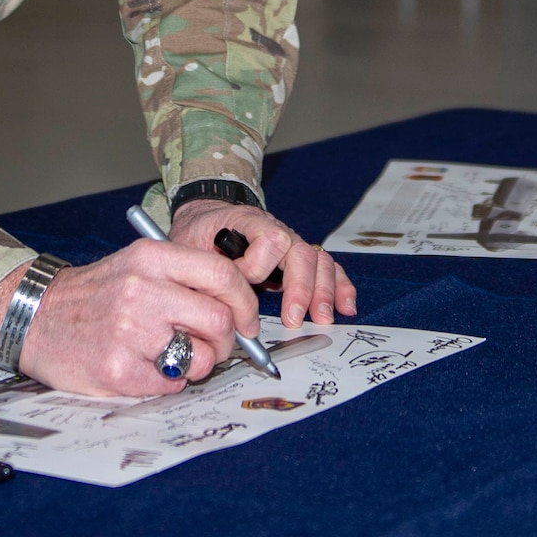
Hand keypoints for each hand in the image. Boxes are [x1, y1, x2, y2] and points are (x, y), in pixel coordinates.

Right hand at [0, 240, 256, 396]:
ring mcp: (129, 331)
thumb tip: (238, 312)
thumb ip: (184, 280)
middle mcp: (142, 290)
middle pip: (219, 320)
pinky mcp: (117, 369)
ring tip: (172, 358)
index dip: (245, 302)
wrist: (32, 316)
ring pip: (201, 358)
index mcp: (151, 257)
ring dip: (196, 365)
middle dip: (226, 341)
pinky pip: (171, 385)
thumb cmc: (93, 295)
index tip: (246, 321)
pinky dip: (168, 383)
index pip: (223, 274)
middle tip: (211, 346)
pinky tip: (144, 369)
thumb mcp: (136, 266)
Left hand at [169, 199, 357, 329]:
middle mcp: (276, 230)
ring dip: (324, 291)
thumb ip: (206, 268)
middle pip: (301, 252)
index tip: (244, 283)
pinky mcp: (298, 258)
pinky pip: (326, 268)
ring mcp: (291, 243)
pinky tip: (346, 306)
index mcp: (248, 221)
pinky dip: (340, 286)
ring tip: (323, 318)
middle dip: (301, 288)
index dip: (257, 265)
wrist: (208, 217)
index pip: (270, 239)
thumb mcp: (190, 245)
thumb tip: (221, 303)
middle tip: (294, 319)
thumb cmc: (198, 234)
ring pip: (318, 261)